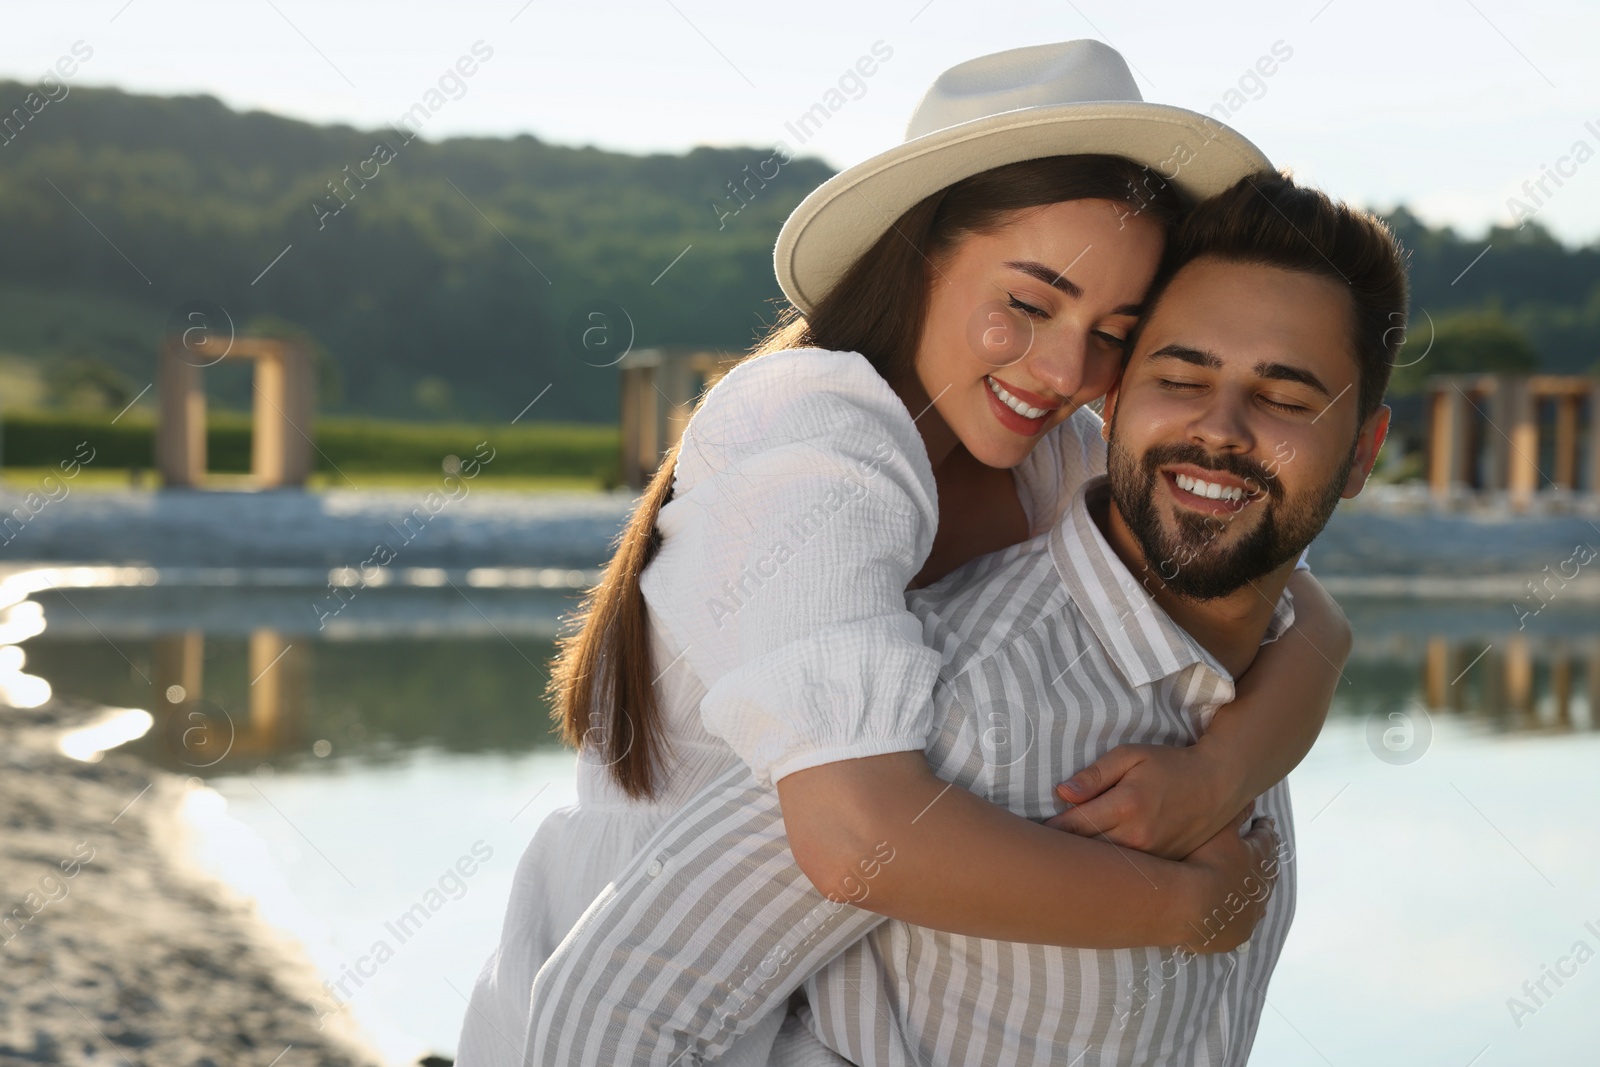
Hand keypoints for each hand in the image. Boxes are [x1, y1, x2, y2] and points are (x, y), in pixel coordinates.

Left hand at [1044, 743, 1232, 859]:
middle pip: (1086, 851)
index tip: (1031, 834)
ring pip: (1105, 868)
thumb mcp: (1131, 756)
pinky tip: (1094, 873)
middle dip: (1061, 853)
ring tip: (1058, 867)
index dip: (1050, 831)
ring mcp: (1151, 855)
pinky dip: (1110, 873)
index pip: (1074, 825)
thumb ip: (1095, 775)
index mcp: (1125, 805)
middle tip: (1036, 854)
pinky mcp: (1163, 865)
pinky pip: (1128, 874)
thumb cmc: (1170, 765)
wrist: (1219, 784)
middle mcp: (1137, 836)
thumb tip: (1062, 793)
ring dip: (1083, 866)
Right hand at [1174, 804, 1279, 954]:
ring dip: (1256, 891)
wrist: (1189, 905)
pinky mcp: (1237, 934)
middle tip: (1264, 854)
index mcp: (1258, 859)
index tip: (1265, 822)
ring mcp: (1249, 913)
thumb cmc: (1203, 862)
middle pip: (1267, 870)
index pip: (1265, 839)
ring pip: (1259, 899)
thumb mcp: (1218, 832)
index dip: (1264, 829)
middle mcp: (1260, 887)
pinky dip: (1244, 916)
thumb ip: (1234, 815)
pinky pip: (1244, 923)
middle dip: (1265, 860)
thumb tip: (1250, 800)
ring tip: (1254, 887)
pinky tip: (1242, 916)